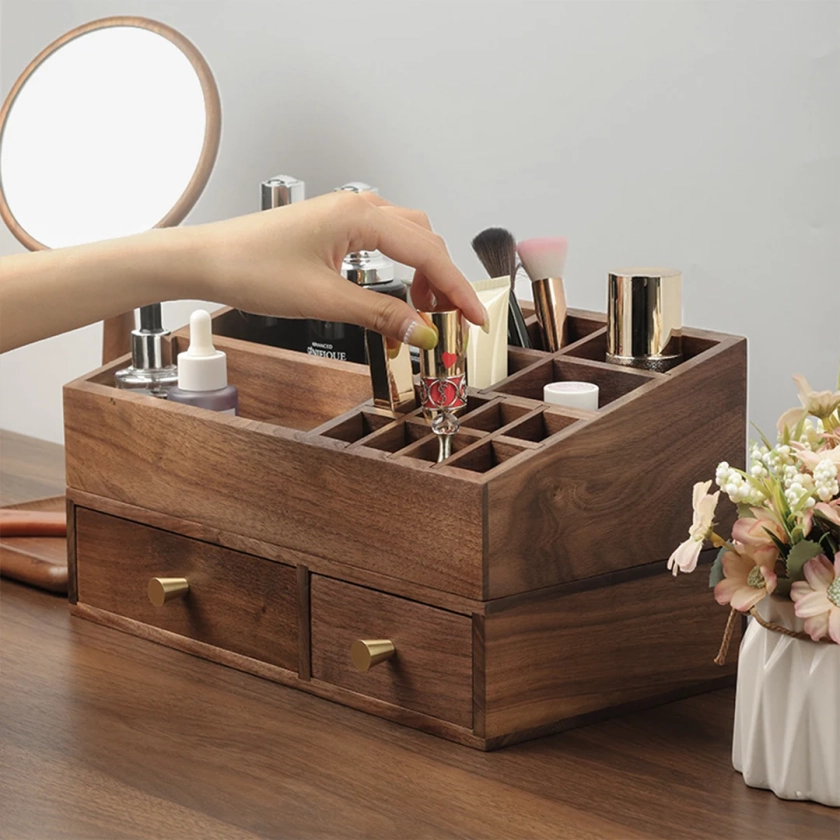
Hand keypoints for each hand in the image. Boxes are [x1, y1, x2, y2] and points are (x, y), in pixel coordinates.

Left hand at [195, 191, 486, 348]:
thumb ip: (380, 315)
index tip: (476, 319)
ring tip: (425, 314)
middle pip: (426, 241)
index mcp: (361, 216)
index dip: (458, 290)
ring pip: (408, 240)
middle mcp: (359, 207)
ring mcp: (346, 216)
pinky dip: (401, 270)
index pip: (430, 253)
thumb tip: (422, 332)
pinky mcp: (334, 229)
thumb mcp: (323, 300)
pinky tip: (396, 295)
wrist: (206, 260)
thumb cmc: (251, 267)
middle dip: (445, 283)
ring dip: (424, 275)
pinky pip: (384, 244)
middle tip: (452, 323)